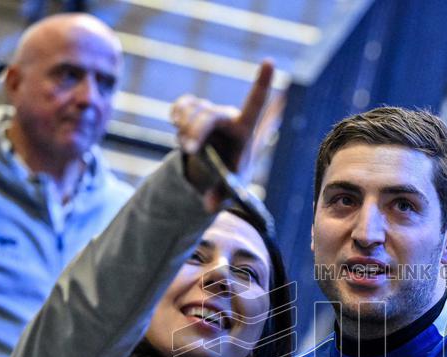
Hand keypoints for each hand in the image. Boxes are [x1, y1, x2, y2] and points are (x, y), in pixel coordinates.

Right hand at [170, 60, 273, 210]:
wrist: (217, 168)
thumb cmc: (230, 176)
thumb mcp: (229, 190)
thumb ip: (220, 198)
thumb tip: (209, 207)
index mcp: (245, 130)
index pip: (255, 103)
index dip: (262, 82)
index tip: (270, 61)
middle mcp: (229, 116)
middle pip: (210, 115)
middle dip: (197, 130)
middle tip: (188, 148)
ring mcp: (211, 110)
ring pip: (193, 110)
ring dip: (186, 128)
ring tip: (187, 147)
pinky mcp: (194, 109)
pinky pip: (182, 106)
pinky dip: (177, 115)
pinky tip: (176, 125)